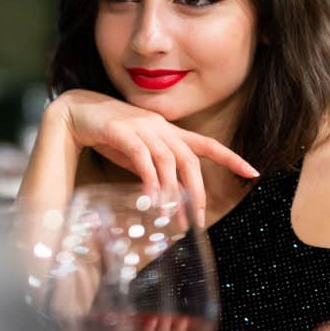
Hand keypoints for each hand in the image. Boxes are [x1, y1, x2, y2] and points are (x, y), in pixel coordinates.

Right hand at [50, 89, 257, 221]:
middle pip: (190, 158)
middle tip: (197, 219)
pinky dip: (150, 178)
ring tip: (172, 217)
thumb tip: (168, 191)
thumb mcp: (138, 150)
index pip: (206, 143)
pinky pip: (142, 158)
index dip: (231, 157)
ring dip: (173, 191)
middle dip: (197, 190)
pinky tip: (152, 196)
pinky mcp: (121, 131)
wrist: (76, 112)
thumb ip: (155, 165)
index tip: (253, 172)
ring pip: (168, 161)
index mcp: (168, 131)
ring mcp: (142, 128)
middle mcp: (160, 127)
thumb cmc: (108, 134)